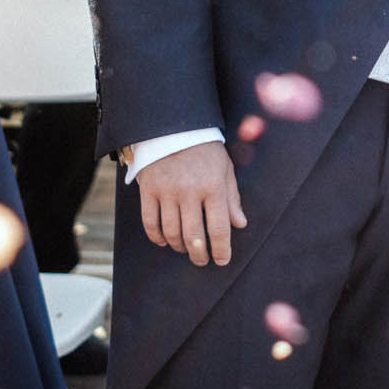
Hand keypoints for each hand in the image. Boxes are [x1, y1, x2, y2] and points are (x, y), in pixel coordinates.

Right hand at [137, 141, 244, 267]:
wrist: (174, 127)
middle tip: (202, 261)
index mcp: (213, 186)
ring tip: (185, 249)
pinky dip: (157, 237)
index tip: (223, 260)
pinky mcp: (148, 190)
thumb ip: (232, 198)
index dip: (221, 249)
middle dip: (199, 255)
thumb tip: (240, 224)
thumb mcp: (225, 169)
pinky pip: (150, 222)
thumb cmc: (205, 150)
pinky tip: (164, 241)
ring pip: (171, 232)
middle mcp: (189, 191)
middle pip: (193, 236)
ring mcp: (167, 191)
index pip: (219, 227)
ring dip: (179, 247)